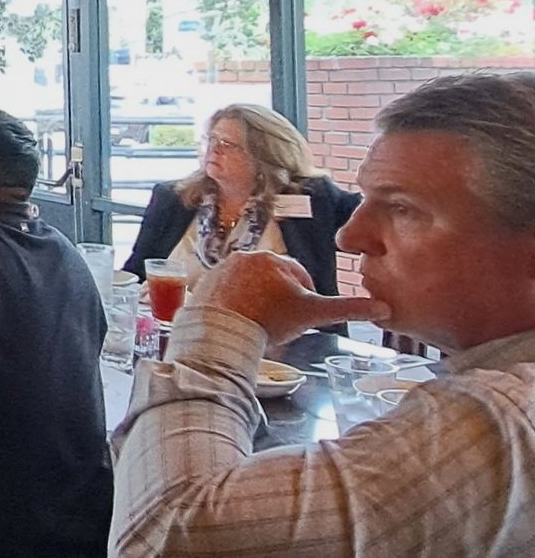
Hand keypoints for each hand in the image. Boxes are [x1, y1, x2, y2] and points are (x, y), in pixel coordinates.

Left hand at [190, 251, 389, 344]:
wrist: (222, 330)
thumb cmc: (269, 319)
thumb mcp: (312, 314)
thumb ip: (347, 309)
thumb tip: (383, 308)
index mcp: (274, 260)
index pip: (300, 275)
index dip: (305, 296)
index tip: (302, 315)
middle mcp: (245, 257)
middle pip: (272, 279)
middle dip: (279, 298)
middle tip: (280, 323)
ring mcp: (222, 269)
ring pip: (249, 285)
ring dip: (256, 300)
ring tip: (259, 324)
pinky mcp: (203, 283)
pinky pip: (225, 292)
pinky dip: (233, 304)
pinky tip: (238, 321)